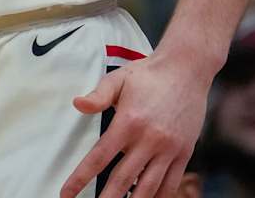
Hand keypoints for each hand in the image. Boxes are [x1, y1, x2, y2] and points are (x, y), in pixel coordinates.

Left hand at [62, 54, 206, 197]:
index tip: (67, 193)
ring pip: (148, 187)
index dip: (80, 178)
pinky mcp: (184, 152)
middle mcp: (149, 139)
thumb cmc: (149, 74)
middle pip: (122, 180)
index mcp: (128, 122)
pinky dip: (159, 197)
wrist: (188, 68)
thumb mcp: (119, 79)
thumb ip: (98, 96)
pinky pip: (171, 183)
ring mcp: (169, 148)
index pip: (99, 158)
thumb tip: (77, 104)